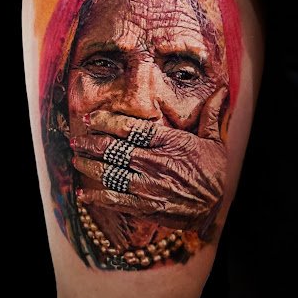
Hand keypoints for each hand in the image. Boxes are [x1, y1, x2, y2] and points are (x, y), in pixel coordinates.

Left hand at [70, 87, 227, 231]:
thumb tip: (222, 90)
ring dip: (88, 167)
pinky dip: (96, 198)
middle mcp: (156, 162)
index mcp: (170, 142)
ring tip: (76, 161)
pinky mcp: (146, 206)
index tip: (90, 118)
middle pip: (114, 149)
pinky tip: (83, 195)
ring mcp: (149, 186)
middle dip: (90, 144)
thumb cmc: (215, 172)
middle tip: (76, 140)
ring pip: (110, 174)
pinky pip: (115, 200)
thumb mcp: (215, 141)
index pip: (131, 128)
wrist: (218, 208)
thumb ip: (210, 115)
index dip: (106, 121)